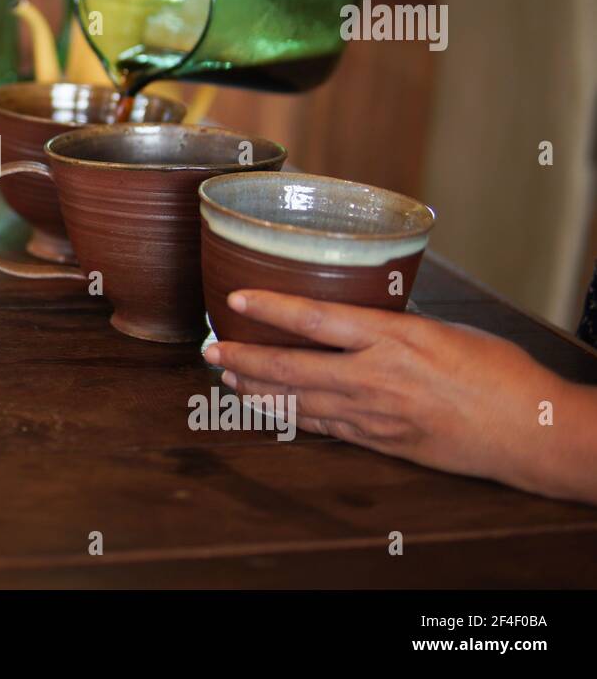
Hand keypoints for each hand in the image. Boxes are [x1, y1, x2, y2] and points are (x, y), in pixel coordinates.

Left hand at [203, 290, 596, 503]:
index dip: (271, 308)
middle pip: (293, 366)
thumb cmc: (498, 372)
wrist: (530, 432)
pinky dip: (289, 416)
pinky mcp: (380, 442)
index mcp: (394, 338)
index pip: (317, 319)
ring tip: (226, 374)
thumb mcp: (443, 329)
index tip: (235, 299)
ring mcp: (375, 415)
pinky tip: (266, 407)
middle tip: (210, 347)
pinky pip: (323, 428)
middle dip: (245, 356)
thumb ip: (393, 325)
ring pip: (299, 400)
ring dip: (257, 388)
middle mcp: (376, 377)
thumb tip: (357, 312)